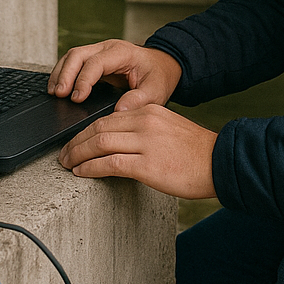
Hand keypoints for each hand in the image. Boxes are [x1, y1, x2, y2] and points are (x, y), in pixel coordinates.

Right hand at [47, 38, 181, 110]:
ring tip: (54, 92)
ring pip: (73, 56)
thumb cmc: (159, 76)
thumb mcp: (156, 90)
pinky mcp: (95, 59)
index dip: (83, 80)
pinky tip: (58, 88)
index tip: (76, 98)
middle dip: (65, 74)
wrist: (163, 65)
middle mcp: (108, 48)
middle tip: (59, 94)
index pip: (96, 63)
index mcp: (122, 53)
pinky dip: (63, 73)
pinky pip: (74, 62)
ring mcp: (100, 51)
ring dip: (61, 73)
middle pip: (78, 54)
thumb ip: (140, 100)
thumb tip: (119, 110)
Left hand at [59, 104, 216, 198]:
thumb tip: (116, 143)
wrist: (220, 162)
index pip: (107, 117)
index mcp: (149, 110)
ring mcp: (146, 142)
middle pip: (99, 127)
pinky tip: (81, 172)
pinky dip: (91, 167)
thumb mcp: (167, 128)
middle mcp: (145, 121)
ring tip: (67, 164)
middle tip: (63, 154)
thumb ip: (143, 129)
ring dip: (78, 154)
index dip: (85, 130)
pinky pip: (110, 163)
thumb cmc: (195, 152)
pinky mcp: (148, 165)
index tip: (75, 141)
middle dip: (76, 142)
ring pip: (100, 142)